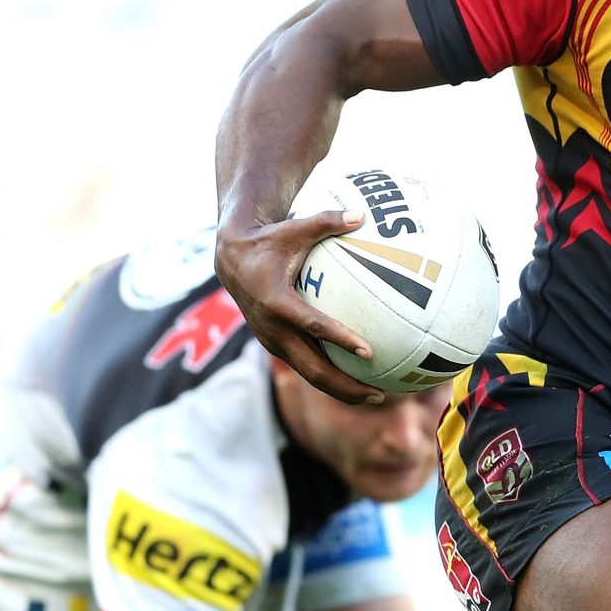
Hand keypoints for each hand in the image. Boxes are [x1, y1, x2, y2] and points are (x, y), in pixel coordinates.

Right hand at [214, 209, 384, 403]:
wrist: (231, 261)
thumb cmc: (270, 240)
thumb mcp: (295, 228)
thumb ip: (327, 221)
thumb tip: (361, 214)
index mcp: (276, 302)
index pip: (313, 326)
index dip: (340, 339)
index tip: (369, 352)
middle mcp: (273, 328)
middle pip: (312, 367)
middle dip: (345, 385)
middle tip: (378, 394)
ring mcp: (273, 341)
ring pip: (309, 375)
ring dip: (340, 389)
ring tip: (375, 396)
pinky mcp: (275, 345)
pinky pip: (305, 367)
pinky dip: (329, 378)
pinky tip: (357, 381)